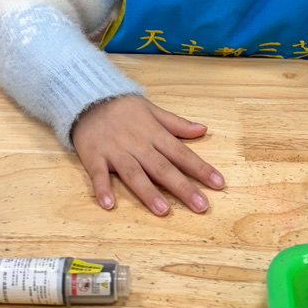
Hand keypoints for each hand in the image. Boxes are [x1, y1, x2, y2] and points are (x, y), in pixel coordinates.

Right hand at [71, 94, 224, 215]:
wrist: (88, 98)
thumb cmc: (123, 107)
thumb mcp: (153, 110)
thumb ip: (177, 124)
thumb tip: (203, 129)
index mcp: (154, 134)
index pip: (181, 153)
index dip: (200, 168)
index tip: (218, 183)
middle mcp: (138, 145)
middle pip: (162, 168)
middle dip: (182, 187)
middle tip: (201, 205)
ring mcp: (115, 152)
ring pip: (134, 173)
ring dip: (148, 192)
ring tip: (163, 210)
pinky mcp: (94, 157)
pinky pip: (98, 175)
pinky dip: (102, 189)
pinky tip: (108, 205)